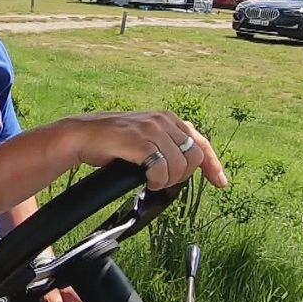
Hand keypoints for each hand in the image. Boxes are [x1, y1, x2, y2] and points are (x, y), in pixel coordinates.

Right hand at [66, 111, 227, 190]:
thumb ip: (165, 143)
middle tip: (164, 181)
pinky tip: (146, 180)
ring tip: (152, 180)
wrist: (82, 136)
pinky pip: (161, 170)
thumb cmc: (111, 141)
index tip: (220, 182)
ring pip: (180, 165)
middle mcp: (163, 121)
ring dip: (168, 180)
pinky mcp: (139, 141)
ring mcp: (151, 130)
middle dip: (183, 175)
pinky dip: (156, 181)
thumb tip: (186, 165)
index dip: (213, 164)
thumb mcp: (144, 137)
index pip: (200, 142)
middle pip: (194, 157)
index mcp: (167, 119)